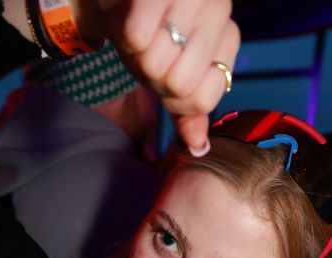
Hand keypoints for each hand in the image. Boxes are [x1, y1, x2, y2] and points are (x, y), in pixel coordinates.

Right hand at [75, 0, 239, 151]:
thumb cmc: (150, 37)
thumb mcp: (171, 77)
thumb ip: (186, 112)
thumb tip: (198, 148)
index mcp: (227, 39)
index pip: (202, 99)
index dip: (175, 98)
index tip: (168, 72)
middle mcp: (219, 11)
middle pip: (179, 84)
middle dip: (154, 77)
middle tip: (150, 52)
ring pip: (157, 64)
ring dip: (137, 57)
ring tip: (140, 37)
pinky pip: (138, 37)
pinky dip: (126, 38)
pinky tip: (129, 22)